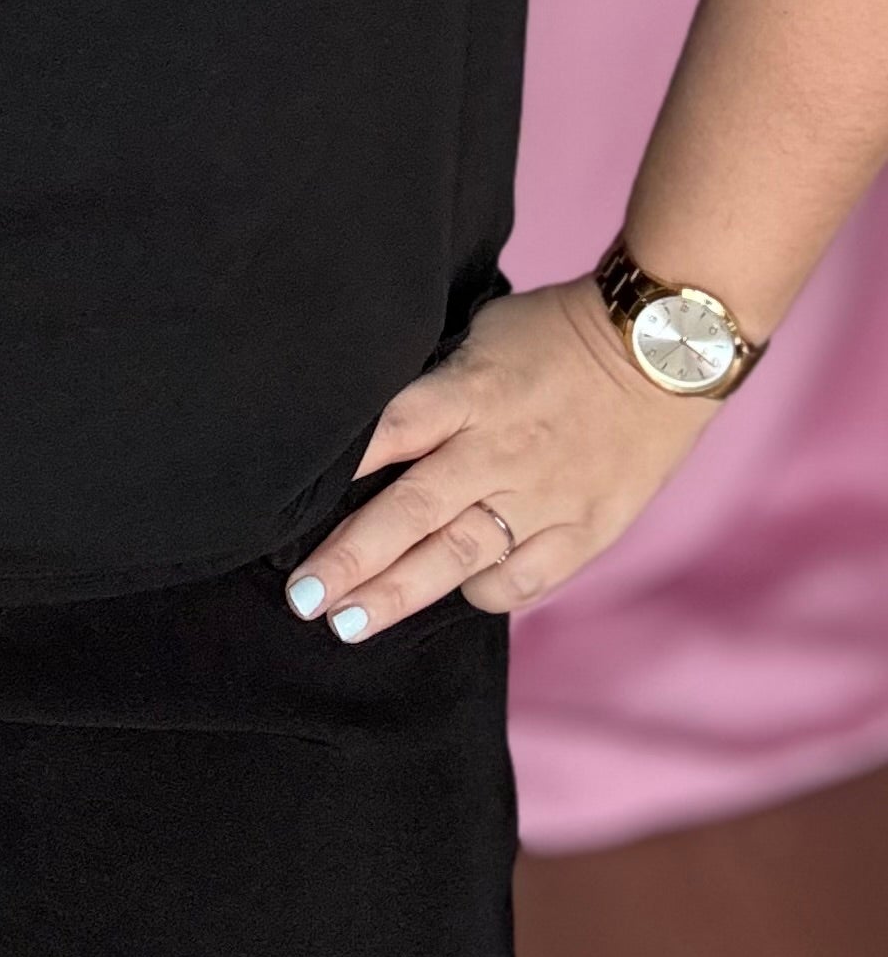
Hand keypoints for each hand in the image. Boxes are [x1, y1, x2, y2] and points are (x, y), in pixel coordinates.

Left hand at [283, 276, 730, 638]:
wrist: (665, 349)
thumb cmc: (561, 332)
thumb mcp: (485, 334)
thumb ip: (439, 386)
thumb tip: (383, 428)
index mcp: (473, 391)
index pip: (393, 431)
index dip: (342, 469)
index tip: (290, 509)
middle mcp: (501, 449)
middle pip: (412, 510)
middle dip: (352, 558)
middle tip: (304, 598)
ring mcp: (545, 496)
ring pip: (460, 557)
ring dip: (399, 593)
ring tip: (348, 625)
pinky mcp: (585, 529)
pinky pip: (523, 577)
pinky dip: (484, 590)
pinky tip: (457, 592)